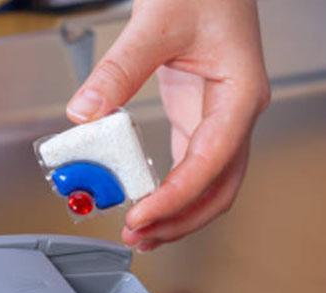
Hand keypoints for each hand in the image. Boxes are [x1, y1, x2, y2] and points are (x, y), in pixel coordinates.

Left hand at [66, 0, 269, 250]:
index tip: (142, 216)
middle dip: (181, 219)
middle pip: (219, 188)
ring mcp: (219, 117)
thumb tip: (86, 112)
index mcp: (239, 94)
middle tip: (139, 236)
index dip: (176, 197)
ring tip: (140, 231)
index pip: (211, 162)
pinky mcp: (197, 114)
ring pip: (209, 183)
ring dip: (177, 212)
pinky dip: (169, 188)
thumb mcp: (157, 22)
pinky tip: (146, 200)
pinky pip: (190, 164)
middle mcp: (235, 113)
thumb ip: (119, 69)